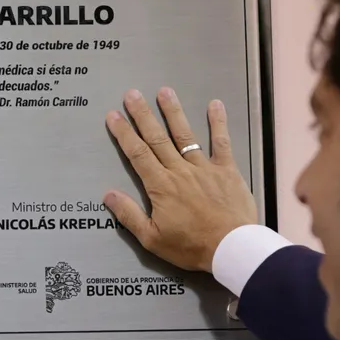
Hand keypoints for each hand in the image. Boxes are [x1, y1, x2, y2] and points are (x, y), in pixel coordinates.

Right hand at [103, 87, 258, 272]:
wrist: (231, 248)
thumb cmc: (192, 247)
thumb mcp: (152, 238)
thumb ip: (130, 215)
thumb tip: (109, 195)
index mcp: (160, 187)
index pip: (137, 154)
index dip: (124, 134)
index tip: (114, 116)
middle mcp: (180, 171)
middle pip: (157, 138)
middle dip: (143, 115)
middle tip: (132, 94)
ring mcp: (204, 168)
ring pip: (185, 134)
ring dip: (173, 112)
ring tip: (164, 91)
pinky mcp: (227, 170)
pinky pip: (221, 142)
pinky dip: (218, 122)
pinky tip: (215, 104)